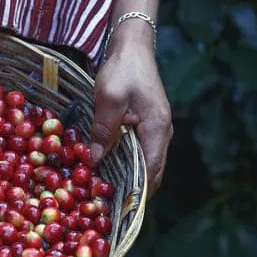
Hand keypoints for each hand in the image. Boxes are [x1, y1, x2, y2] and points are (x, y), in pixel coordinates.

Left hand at [89, 41, 172, 193]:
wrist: (132, 49)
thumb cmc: (123, 70)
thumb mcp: (109, 98)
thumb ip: (104, 129)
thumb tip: (95, 158)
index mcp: (157, 128)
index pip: (151, 170)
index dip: (138, 192)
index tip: (121, 208)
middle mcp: (161, 133)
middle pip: (151, 172)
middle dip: (132, 190)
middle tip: (108, 206)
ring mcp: (154, 130)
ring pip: (144, 163)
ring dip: (128, 178)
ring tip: (105, 194)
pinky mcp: (144, 126)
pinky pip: (137, 152)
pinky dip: (125, 164)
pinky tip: (106, 170)